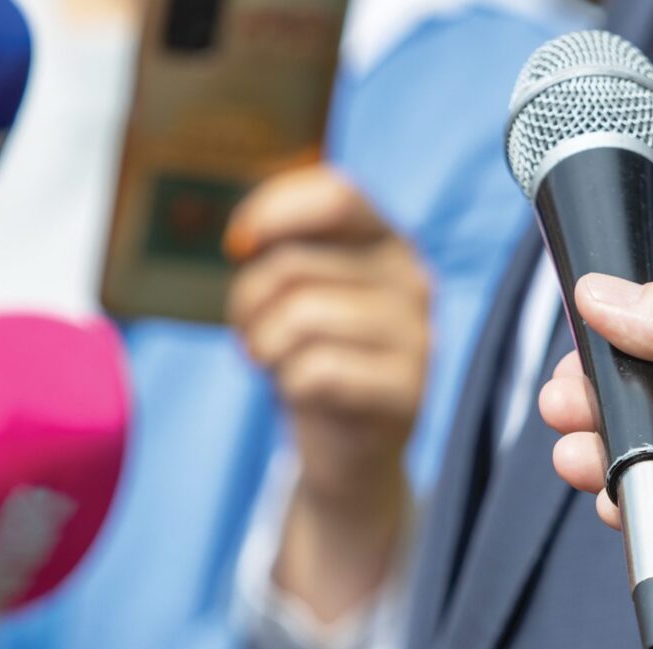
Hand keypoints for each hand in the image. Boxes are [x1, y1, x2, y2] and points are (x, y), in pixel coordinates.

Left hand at [225, 165, 427, 619]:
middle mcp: (411, 279)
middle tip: (247, 330)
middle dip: (247, 299)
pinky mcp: (406, 391)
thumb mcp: (296, 292)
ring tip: (270, 360)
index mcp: (386, 241)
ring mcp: (416, 336)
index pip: (336, 195)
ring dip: (263, 345)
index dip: (274, 209)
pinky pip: (316, 371)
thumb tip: (242, 238)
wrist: (349, 451)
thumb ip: (278, 251)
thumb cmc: (311, 356)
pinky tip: (303, 393)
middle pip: (296, 263)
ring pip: (301, 316)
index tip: (236, 245)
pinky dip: (290, 385)